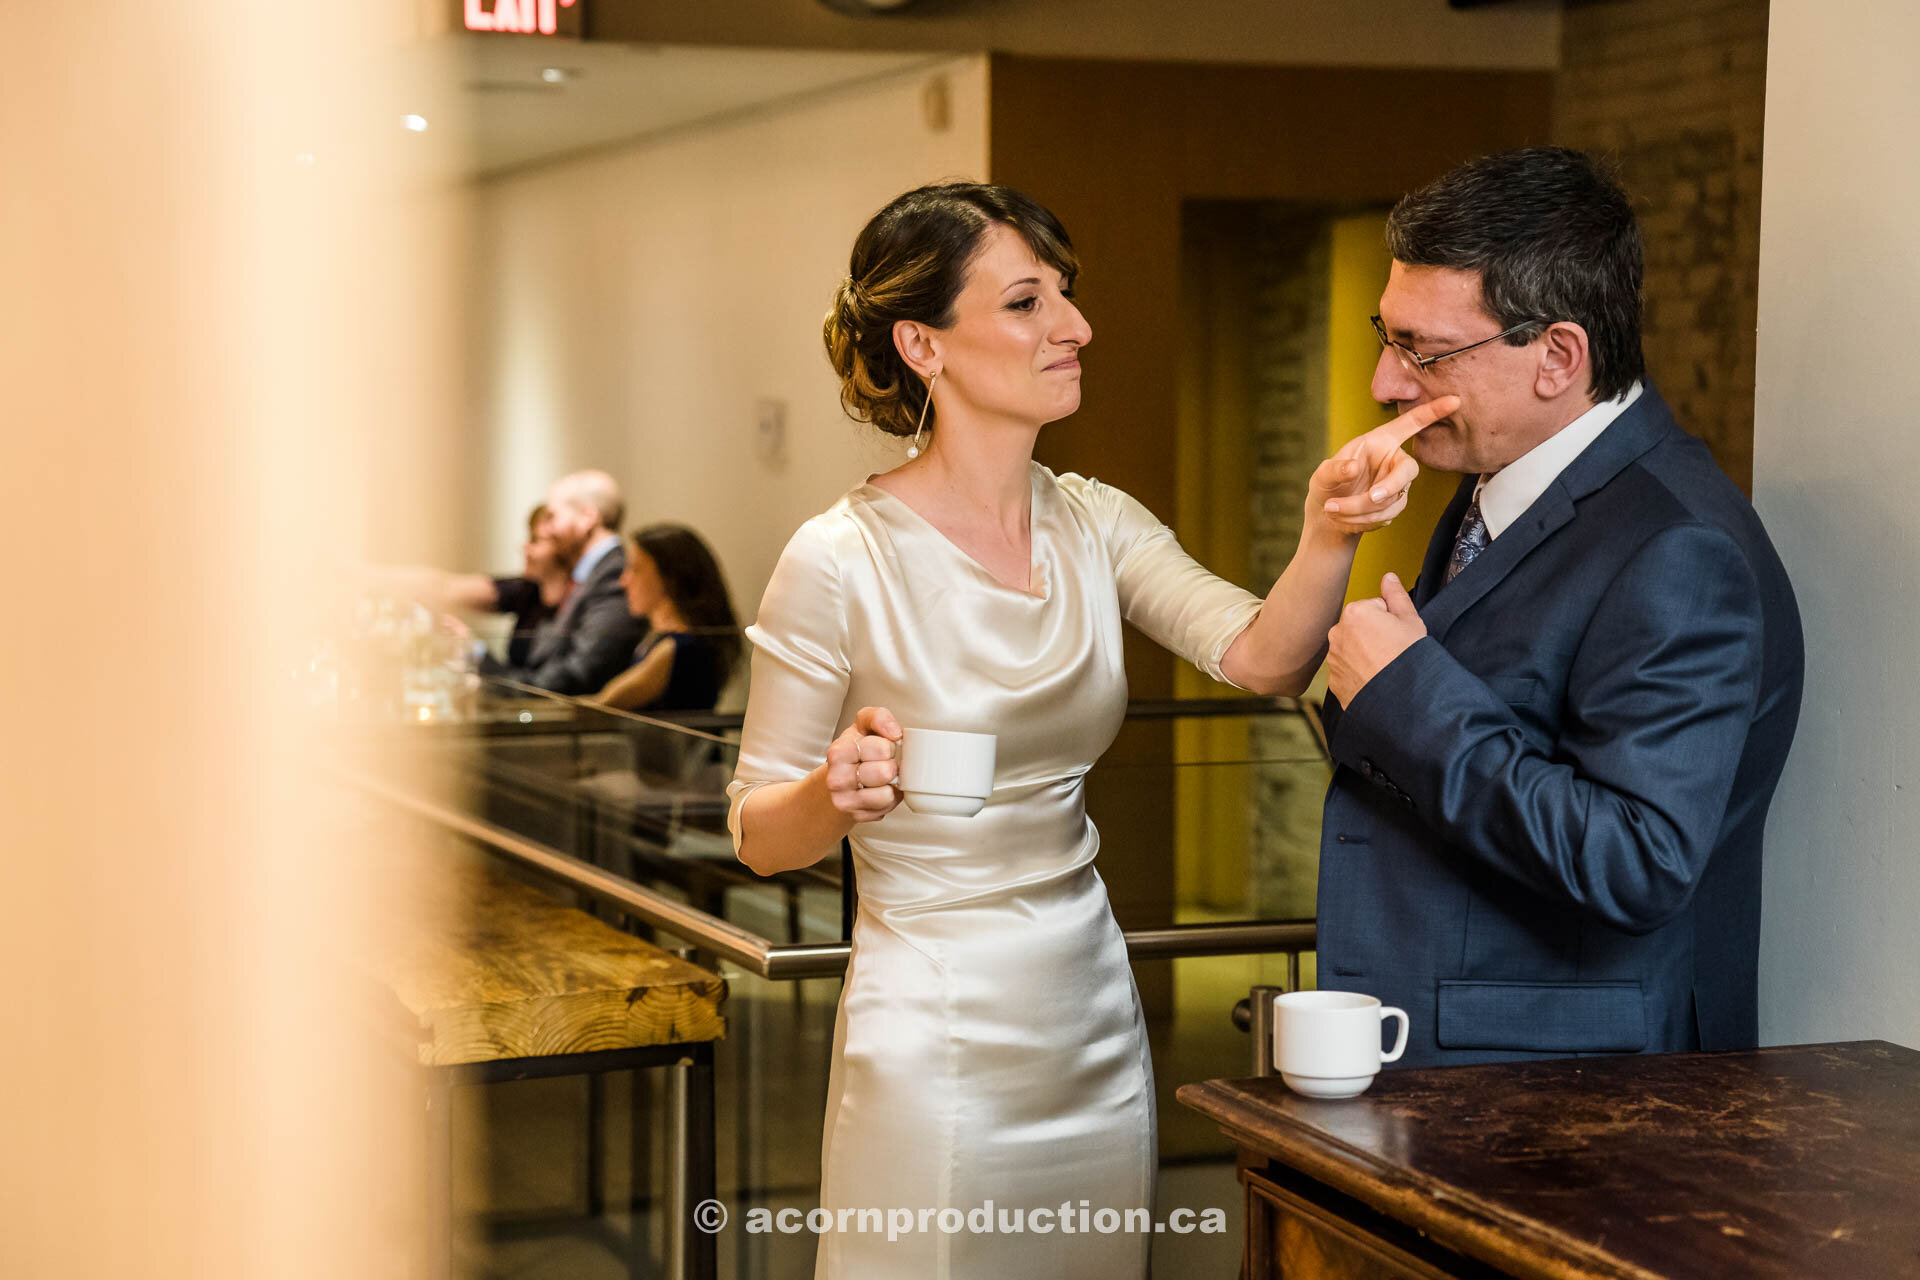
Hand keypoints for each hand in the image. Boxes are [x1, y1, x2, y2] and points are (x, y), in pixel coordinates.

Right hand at [823, 705, 903, 823]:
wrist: (838, 782)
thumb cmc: (855, 752)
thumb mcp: (863, 726)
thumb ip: (878, 717)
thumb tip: (895, 733)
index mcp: (838, 752)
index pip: (882, 748)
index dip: (888, 747)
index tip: (879, 750)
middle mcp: (837, 779)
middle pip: (885, 772)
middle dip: (890, 766)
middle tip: (880, 765)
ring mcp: (844, 801)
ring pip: (887, 794)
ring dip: (890, 785)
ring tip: (880, 780)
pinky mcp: (856, 816)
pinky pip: (886, 808)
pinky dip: (888, 799)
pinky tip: (877, 791)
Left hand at [1309, 396, 1459, 534]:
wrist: (1327, 514)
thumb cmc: (1328, 484)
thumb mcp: (1324, 474)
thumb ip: (1336, 469)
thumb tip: (1353, 467)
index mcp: (1381, 441)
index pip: (1410, 424)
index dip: (1432, 412)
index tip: (1455, 400)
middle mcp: (1394, 461)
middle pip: (1409, 470)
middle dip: (1389, 487)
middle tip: (1370, 498)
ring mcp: (1398, 484)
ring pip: (1391, 500)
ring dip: (1360, 509)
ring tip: (1331, 509)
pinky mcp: (1396, 505)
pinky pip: (1385, 516)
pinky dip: (1361, 519)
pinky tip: (1343, 517)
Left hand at [1326, 573, 1426, 704]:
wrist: (1402, 701)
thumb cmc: (1409, 659)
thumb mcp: (1411, 620)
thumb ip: (1396, 594)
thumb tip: (1388, 577)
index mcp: (1355, 612)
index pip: (1375, 607)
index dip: (1390, 620)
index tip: (1397, 634)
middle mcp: (1337, 633)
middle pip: (1360, 627)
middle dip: (1374, 635)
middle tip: (1392, 651)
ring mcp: (1333, 659)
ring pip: (1352, 649)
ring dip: (1365, 654)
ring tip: (1384, 667)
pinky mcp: (1333, 681)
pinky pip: (1347, 670)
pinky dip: (1358, 674)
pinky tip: (1374, 680)